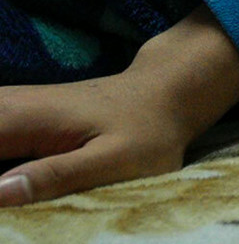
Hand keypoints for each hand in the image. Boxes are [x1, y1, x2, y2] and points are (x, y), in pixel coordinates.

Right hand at [0, 6, 238, 206]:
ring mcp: (9, 109)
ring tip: (6, 194)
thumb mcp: (116, 160)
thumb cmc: (148, 130)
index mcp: (23, 119)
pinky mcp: (15, 118)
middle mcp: (7, 107)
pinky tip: (6, 184)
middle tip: (7, 201)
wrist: (165, 94)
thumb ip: (57, 175)